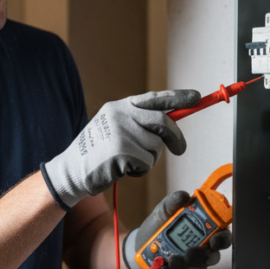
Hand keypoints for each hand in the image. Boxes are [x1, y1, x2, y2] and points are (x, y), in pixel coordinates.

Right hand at [40, 90, 199, 210]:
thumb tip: (170, 124)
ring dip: (149, 159)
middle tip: (180, 149)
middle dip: (176, 137)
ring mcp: (120, 131)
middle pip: (163, 122)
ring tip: (128, 162)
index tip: (197, 97)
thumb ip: (138, 123)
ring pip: (156, 147)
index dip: (178, 98)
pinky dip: (139, 170)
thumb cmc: (97, 153)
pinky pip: (146, 162)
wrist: (72, 171)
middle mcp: (121, 115)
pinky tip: (122, 169)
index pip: (154, 98)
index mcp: (120, 107)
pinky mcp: (121, 150)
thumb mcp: (114, 128)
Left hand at [121, 190, 231, 268]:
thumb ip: (173, 202)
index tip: (215, 240)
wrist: (139, 244)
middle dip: (202, 257)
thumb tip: (183, 196)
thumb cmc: (157, 226)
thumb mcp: (163, 211)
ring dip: (185, 267)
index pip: (223, 236)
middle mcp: (203, 250)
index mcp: (204, 232)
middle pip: (213, 257)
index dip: (223, 240)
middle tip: (188, 253)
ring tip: (170, 260)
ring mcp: (194, 266)